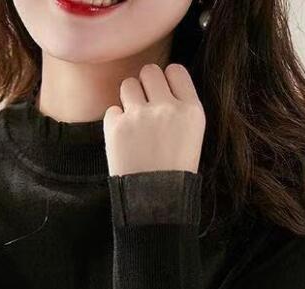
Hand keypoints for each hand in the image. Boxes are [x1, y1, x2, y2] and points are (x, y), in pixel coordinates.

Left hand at [103, 62, 205, 176]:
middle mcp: (167, 108)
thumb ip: (179, 107)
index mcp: (192, 110)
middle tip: (145, 109)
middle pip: (149, 71)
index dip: (166, 81)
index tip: (163, 98)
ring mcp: (141, 116)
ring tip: (134, 124)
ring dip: (129, 100)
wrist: (155, 201)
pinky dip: (116, 123)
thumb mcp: (191, 136)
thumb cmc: (173, 171)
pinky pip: (112, 110)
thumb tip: (158, 83)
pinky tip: (124, 141)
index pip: (175, 70)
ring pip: (128, 84)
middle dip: (145, 86)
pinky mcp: (117, 127)